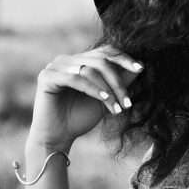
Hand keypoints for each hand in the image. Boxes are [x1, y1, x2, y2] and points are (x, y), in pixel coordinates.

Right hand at [27, 45, 143, 150]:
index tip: (140, 68)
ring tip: (118, 107)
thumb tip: (142, 64)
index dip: (123, 58)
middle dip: (117, 81)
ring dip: (108, 88)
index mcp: (80, 60)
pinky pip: (75, 78)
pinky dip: (93, 89)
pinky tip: (104, 99)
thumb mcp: (106, 98)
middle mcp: (67, 60)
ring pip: (89, 69)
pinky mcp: (47, 76)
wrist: (58, 137)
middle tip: (128, 101)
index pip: (105, 52)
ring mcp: (55, 66)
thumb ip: (120, 81)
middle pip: (100, 60)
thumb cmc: (81, 117)